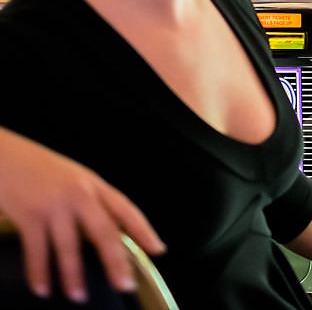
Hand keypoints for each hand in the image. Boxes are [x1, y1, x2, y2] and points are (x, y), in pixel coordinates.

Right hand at [0, 130, 165, 301]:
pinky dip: (39, 273)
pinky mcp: (29, 215)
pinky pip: (37, 250)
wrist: (6, 154)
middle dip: (115, 261)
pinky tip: (43, 289)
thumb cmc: (41, 169)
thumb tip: (106, 236)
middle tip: (124, 285)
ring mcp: (54, 205)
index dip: (144, 230)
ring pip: (69, 247)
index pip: (126, 209)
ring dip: (74, 276)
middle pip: (104, 231)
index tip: (157, 249)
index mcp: (95, 185)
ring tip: (79, 297)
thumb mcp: (75, 180)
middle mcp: (79, 195)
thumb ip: (92, 204)